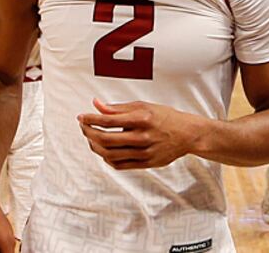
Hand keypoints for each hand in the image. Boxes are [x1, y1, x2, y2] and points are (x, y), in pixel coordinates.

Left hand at [77, 98, 195, 169]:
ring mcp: (145, 152)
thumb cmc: (164, 117)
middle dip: (89, 133)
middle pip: (106, 139)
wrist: (187, 134)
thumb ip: (117, 108)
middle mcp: (143, 137)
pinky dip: (107, 158)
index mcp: (141, 119)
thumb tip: (96, 104)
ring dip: (95, 146)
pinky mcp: (147, 163)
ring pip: (110, 154)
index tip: (81, 117)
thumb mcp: (142, 106)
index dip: (90, 119)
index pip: (108, 120)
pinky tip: (103, 150)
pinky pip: (120, 165)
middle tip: (83, 127)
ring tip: (90, 138)